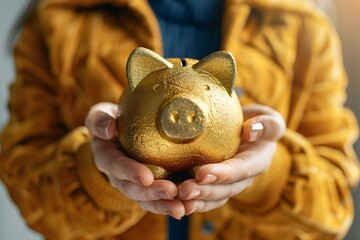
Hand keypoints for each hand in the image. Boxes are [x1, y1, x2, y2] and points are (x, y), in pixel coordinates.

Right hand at [85, 102, 184, 218]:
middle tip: (171, 192)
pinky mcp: (151, 186)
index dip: (130, 172)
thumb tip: (108, 129)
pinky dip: (173, 203)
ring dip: (164, 204)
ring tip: (181, 208)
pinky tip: (188, 207)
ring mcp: (135, 184)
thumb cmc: (112, 121)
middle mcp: (119, 177)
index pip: (116, 166)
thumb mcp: (100, 115)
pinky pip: (160, 198)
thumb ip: (99, 120)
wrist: (120, 133)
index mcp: (107, 158)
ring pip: (147, 199)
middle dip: (152, 193)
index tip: (146, 177)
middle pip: (133, 189)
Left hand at [177, 104, 285, 214]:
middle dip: (204, 191)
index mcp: (256, 163)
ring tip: (176, 198)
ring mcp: (227, 185)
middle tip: (184, 190)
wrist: (248, 132)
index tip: (203, 173)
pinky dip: (189, 201)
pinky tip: (173, 201)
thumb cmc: (258, 123)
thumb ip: (267, 124)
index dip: (223, 174)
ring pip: (212, 198)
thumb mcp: (270, 119)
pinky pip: (203, 197)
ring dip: (195, 200)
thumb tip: (251, 130)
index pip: (240, 170)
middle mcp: (242, 179)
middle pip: (224, 190)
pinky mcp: (213, 185)